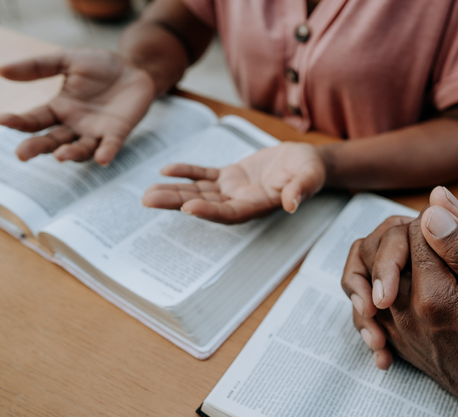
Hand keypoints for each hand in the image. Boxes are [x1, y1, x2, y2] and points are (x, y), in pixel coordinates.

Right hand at [0, 48, 154, 164]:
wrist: (134, 68)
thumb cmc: (100, 66)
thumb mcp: (67, 60)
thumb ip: (37, 66)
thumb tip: (0, 70)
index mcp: (58, 108)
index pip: (34, 120)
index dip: (18, 122)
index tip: (2, 120)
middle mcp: (74, 125)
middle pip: (52, 141)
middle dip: (37, 148)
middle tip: (21, 154)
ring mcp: (95, 132)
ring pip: (80, 149)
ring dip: (70, 153)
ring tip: (60, 155)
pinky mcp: (118, 133)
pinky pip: (111, 146)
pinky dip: (106, 153)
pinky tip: (102, 159)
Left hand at [142, 142, 326, 223]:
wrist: (307, 161)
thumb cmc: (310, 170)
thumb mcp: (310, 176)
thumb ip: (301, 189)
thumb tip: (292, 204)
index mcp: (258, 205)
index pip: (230, 213)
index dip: (209, 212)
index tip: (187, 208)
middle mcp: (241, 202)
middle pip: (205, 205)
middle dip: (176, 203)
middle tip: (148, 200)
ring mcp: (233, 190)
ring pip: (199, 192)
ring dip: (173, 192)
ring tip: (147, 193)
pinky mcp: (230, 176)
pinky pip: (204, 175)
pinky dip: (186, 172)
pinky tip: (167, 170)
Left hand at [385, 207, 457, 416]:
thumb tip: (433, 206)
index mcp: (433, 295)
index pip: (417, 231)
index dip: (437, 221)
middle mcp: (402, 311)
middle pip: (385, 246)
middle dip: (410, 232)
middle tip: (437, 238)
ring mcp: (391, 325)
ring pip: (366, 267)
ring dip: (387, 251)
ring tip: (415, 251)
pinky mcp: (389, 333)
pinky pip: (364, 296)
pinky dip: (374, 280)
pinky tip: (400, 279)